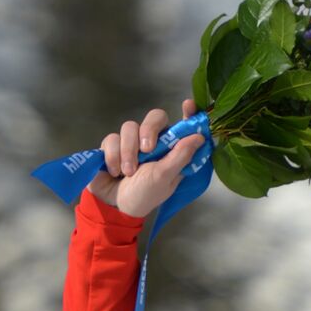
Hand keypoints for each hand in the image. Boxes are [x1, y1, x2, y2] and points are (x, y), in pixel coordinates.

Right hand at [87, 98, 203, 218]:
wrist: (115, 205)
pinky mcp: (113, 144)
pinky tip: (115, 171)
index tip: (189, 105)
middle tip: (147, 149)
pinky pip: (112, 138)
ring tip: (128, 172)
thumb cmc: (146, 193)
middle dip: (149, 130)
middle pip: (155, 117)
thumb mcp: (166, 177)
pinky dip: (113, 156)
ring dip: (128, 151)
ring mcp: (132, 141)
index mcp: (172, 149)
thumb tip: (199, 137)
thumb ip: (180, 156)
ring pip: (129, 127)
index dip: (188, 114)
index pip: (183, 126)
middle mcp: (154, 141)